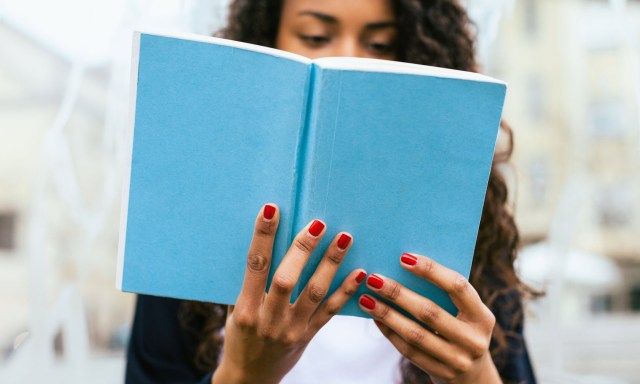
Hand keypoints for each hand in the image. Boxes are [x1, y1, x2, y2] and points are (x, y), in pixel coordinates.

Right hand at [213, 204, 365, 383]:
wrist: (250, 377)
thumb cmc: (239, 336)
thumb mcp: (234, 312)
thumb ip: (249, 284)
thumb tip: (265, 242)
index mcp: (245, 310)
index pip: (254, 266)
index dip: (262, 237)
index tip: (270, 210)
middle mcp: (269, 320)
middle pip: (287, 279)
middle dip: (302, 249)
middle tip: (317, 223)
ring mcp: (292, 330)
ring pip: (315, 292)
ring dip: (331, 263)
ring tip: (344, 237)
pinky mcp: (309, 336)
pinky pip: (331, 311)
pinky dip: (346, 291)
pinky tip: (360, 272)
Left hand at [358, 253, 499, 383]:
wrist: (474, 375)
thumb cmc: (462, 329)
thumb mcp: (465, 313)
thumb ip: (445, 294)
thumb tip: (405, 263)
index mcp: (482, 316)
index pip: (457, 286)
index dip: (431, 270)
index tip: (403, 257)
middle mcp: (473, 339)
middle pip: (430, 312)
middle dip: (398, 293)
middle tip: (374, 278)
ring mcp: (458, 360)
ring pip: (415, 334)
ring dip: (387, 314)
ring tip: (366, 298)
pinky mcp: (441, 373)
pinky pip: (409, 351)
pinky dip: (389, 332)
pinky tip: (375, 318)